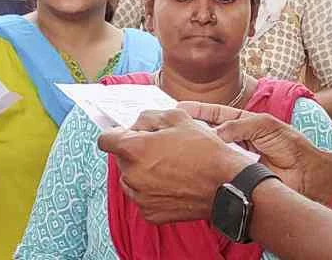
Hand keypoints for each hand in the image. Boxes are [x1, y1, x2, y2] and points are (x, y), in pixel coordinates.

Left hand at [97, 109, 250, 224]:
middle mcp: (131, 176)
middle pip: (121, 159)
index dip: (117, 133)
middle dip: (136, 151)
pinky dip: (153, 190)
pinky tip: (174, 182)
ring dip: (143, 171)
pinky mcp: (150, 214)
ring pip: (131, 179)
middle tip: (162, 147)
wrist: (225, 184)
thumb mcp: (178, 117)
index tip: (128, 134)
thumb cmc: (204, 150)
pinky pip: (143, 197)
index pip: (105, 140)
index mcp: (134, 150)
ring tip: (170, 166)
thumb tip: (137, 125)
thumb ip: (149, 117)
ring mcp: (140, 198)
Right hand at [179, 102, 331, 204]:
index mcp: (244, 123)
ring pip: (209, 152)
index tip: (179, 107)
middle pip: (208, 132)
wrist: (306, 174)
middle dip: (190, 129)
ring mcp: (234, 159)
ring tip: (175, 144)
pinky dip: (205, 168)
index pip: (216, 114)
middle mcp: (236, 140)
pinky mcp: (236, 176)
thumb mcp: (265, 125)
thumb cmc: (291, 145)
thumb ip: (240, 125)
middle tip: (170, 126)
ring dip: (194, 149)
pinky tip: (192, 165)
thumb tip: (215, 133)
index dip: (198, 110)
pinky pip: (217, 170)